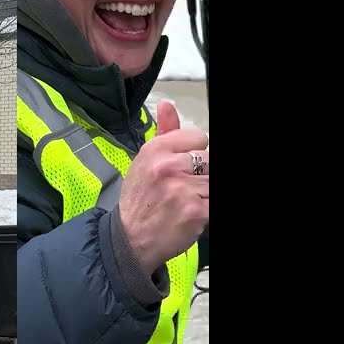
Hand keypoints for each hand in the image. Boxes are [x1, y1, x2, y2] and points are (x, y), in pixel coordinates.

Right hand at [117, 102, 208, 274]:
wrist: (130, 239)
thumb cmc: (139, 200)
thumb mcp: (144, 162)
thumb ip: (163, 133)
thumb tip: (168, 105)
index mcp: (155, 150)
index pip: (198, 138)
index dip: (194, 154)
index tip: (182, 169)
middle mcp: (167, 166)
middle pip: (209, 159)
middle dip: (201, 175)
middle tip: (185, 188)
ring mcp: (182, 189)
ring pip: (213, 180)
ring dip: (204, 192)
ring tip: (188, 200)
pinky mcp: (196, 210)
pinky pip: (214, 201)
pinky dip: (206, 209)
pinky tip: (193, 214)